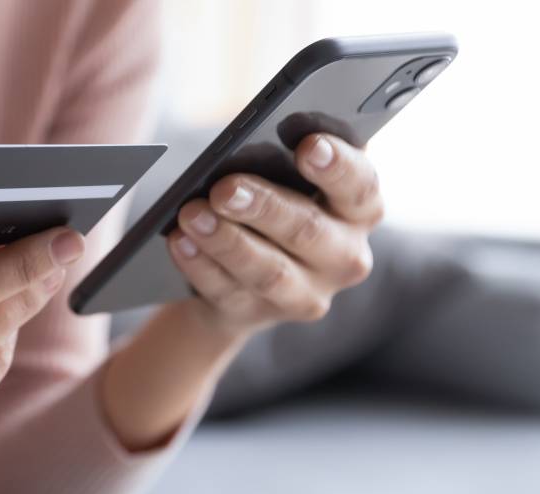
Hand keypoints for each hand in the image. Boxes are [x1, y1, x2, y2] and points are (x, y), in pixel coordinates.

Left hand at [167, 134, 382, 334]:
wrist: (244, 270)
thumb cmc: (273, 198)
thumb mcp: (288, 174)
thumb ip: (284, 154)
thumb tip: (256, 132)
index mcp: (359, 208)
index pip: (360, 185)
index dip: (338, 166)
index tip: (308, 146)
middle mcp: (344, 256)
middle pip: (308, 230)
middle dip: (264, 207)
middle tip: (225, 187)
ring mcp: (305, 293)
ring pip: (268, 270)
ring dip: (226, 241)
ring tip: (191, 214)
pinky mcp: (259, 314)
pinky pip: (227, 292)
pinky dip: (200, 265)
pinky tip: (180, 241)